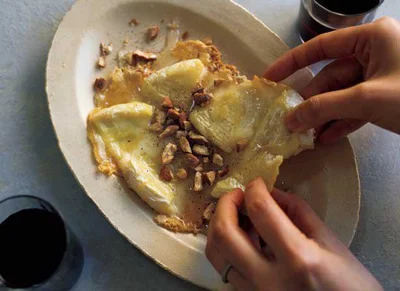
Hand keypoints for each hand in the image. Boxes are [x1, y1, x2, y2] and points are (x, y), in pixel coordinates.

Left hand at [206, 178, 382, 289]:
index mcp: (298, 259)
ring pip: (216, 254)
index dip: (254, 189)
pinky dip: (228, 248)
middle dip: (224, 205)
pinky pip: (226, 269)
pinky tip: (245, 240)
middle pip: (224, 233)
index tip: (256, 183)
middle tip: (237, 195)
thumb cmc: (351, 289)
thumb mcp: (333, 245)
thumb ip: (299, 213)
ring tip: (240, 217)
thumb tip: (272, 194)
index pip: (261, 211)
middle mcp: (269, 279)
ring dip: (221, 226)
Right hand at [264, 17, 399, 143]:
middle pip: (330, 76)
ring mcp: (381, 75)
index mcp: (370, 38)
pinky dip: (342, 121)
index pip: (320, 46)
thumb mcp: (367, 98)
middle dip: (311, 101)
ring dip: (324, 115)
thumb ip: (325, 107)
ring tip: (306, 135)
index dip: (291, 63)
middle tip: (290, 122)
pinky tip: (327, 137)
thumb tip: (290, 120)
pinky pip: (356, 106)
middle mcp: (373, 52)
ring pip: (342, 94)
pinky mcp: (386, 95)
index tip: (269, 78)